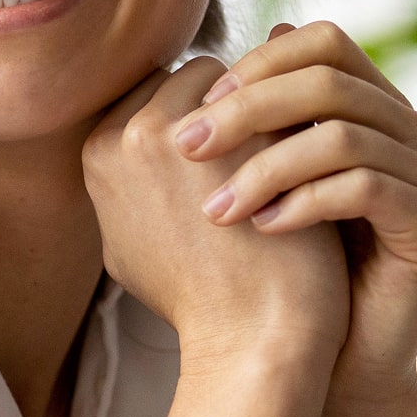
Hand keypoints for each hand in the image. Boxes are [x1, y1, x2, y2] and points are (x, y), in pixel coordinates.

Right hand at [83, 54, 348, 372]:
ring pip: (242, 80)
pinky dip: (301, 120)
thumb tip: (131, 142)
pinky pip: (284, 96)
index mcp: (99, 152)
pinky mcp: (251, 132)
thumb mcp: (128, 246)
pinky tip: (318, 160)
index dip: (200, 121)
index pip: (154, 93)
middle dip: (234, 105)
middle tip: (267, 151)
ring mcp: (190, 129)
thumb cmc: (198, 303)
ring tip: (293, 156)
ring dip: (268, 106)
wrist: (250, 339)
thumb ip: (126, 184)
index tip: (232, 157)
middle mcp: (132, 133)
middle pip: (194, 77)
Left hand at [171, 22, 416, 398]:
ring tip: (214, 209)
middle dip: (248, 110)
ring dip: (265, 169)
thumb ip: (246, 128)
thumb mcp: (259, 186)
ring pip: (344, 136)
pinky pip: (367, 188)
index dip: (257, 66)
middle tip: (186, 148)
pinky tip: (261, 229)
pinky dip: (304, 204)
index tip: (196, 111)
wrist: (332, 360)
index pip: (323, 43)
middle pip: (331, 81)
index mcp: (373, 108)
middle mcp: (413, 130)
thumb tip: (202, 66)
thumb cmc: (286, 272)